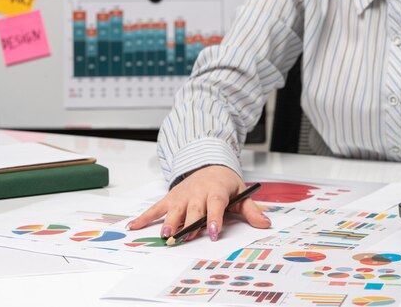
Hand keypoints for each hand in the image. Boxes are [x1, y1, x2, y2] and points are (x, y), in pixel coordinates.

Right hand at [126, 165, 270, 241]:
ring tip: (164, 234)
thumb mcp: (241, 193)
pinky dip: (145, 216)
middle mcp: (197, 192)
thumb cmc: (226, 183)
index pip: (216, 204)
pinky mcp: (171, 197)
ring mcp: (182, 194)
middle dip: (189, 223)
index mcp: (216, 190)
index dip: (214, 218)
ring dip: (169, 221)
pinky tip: (134, 226)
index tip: (214, 231)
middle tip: (184, 237)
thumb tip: (266, 224)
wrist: (209, 163)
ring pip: (174, 208)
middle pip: (193, 209)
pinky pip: (157, 207)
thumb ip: (251, 210)